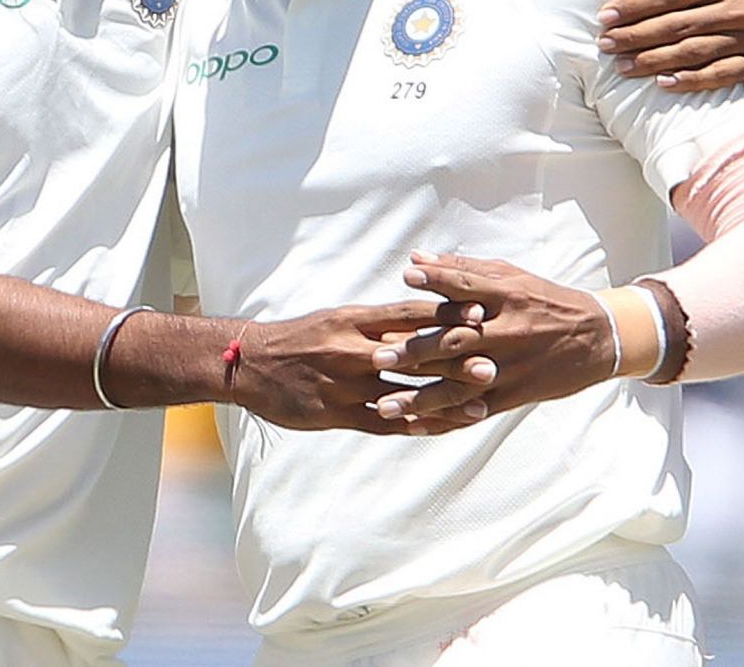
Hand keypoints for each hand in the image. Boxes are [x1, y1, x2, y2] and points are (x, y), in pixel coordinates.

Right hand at [233, 301, 491, 435]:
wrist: (248, 363)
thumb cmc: (298, 338)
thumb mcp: (335, 319)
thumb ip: (375, 321)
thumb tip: (418, 313)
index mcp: (353, 320)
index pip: (407, 313)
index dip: (445, 313)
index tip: (481, 312)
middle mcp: (352, 349)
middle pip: (412, 353)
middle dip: (455, 359)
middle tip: (495, 362)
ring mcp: (345, 384)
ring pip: (403, 393)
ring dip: (444, 399)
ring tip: (482, 406)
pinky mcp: (335, 413)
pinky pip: (381, 422)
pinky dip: (413, 426)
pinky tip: (440, 432)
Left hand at [369, 253, 614, 418]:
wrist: (598, 338)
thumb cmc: (545, 300)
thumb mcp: (511, 277)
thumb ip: (462, 269)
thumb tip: (417, 258)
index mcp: (507, 297)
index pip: (467, 286)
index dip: (437, 280)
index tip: (406, 276)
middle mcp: (507, 332)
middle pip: (457, 340)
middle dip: (416, 349)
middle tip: (378, 356)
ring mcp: (510, 368)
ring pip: (460, 384)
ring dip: (420, 396)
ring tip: (384, 404)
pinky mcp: (513, 395)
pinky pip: (473, 411)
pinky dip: (443, 420)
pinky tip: (413, 426)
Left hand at [597, 0, 743, 91]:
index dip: (637, 5)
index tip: (605, 16)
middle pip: (681, 25)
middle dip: (637, 36)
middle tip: (605, 44)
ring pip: (696, 52)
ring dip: (655, 61)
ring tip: (622, 66)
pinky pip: (722, 76)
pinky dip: (691, 81)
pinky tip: (661, 83)